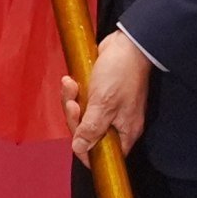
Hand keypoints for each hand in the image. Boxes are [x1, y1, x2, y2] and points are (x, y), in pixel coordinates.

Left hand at [67, 28, 153, 161]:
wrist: (125, 43)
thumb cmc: (120, 73)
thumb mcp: (103, 105)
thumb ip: (91, 129)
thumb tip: (80, 149)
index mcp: (125, 131)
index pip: (106, 155)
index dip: (87, 152)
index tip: (75, 142)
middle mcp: (117, 123)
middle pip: (88, 135)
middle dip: (75, 119)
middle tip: (74, 104)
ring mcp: (108, 108)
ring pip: (82, 116)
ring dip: (71, 101)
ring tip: (70, 86)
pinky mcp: (99, 95)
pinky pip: (81, 101)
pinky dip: (74, 92)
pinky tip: (70, 81)